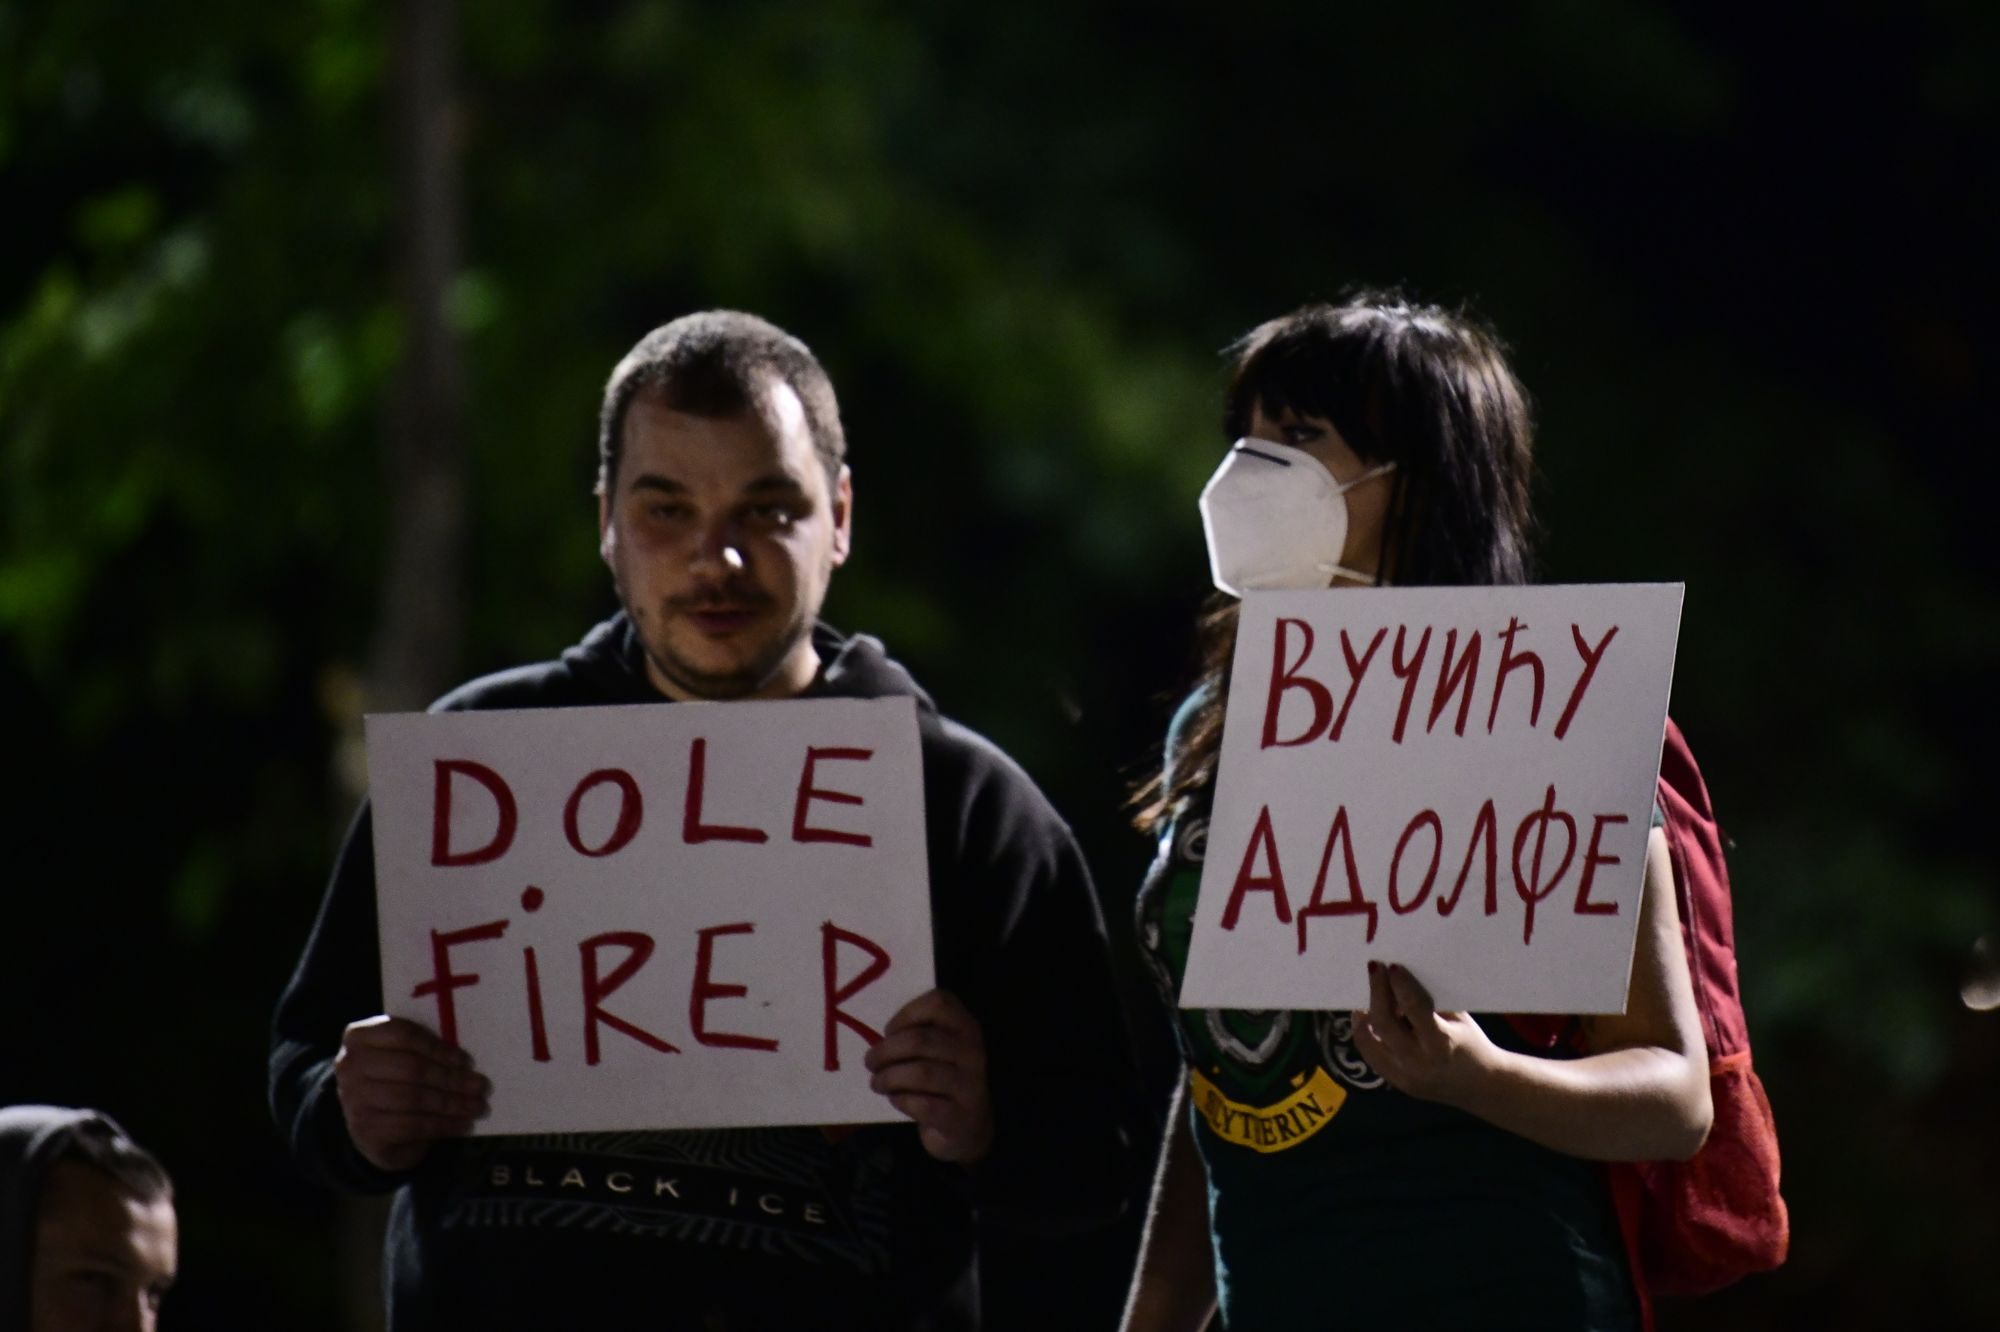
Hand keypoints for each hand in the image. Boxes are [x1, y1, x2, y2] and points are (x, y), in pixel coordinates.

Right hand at [334, 1015, 489, 1171]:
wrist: (370, 1123)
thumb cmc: (394, 1079)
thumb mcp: (402, 1055)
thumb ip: (424, 1048)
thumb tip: (467, 1062)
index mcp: (358, 1037)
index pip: (403, 1035)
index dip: (438, 1048)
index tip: (466, 1060)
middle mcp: (349, 1066)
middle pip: (411, 1068)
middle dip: (451, 1078)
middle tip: (481, 1086)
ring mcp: (353, 1099)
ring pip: (413, 1098)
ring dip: (452, 1103)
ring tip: (478, 1105)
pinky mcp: (364, 1129)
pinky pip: (411, 1126)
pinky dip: (442, 1125)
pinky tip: (462, 1124)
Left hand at [863, 989, 993, 1163]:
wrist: (968, 1127)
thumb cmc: (943, 1080)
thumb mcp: (940, 1050)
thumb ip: (918, 1034)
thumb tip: (879, 1037)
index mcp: (966, 1027)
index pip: (938, 1003)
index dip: (906, 1013)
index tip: (889, 1031)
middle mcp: (973, 1052)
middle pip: (920, 1039)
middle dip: (886, 1051)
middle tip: (870, 1062)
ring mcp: (970, 1086)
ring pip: (920, 1073)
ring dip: (889, 1077)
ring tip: (877, 1083)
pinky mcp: (960, 1117)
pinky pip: (923, 1105)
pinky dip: (901, 1100)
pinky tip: (895, 1099)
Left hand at [1350, 962, 1497, 1108]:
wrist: (1482, 1087)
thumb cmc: (1471, 1044)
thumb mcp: (1458, 1019)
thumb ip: (1429, 1001)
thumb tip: (1399, 975)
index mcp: (1442, 1043)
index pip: (1414, 1009)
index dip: (1400, 984)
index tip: (1392, 966)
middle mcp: (1419, 1062)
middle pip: (1383, 1024)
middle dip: (1376, 992)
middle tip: (1375, 969)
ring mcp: (1404, 1076)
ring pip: (1366, 1041)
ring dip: (1363, 1015)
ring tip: (1366, 996)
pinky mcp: (1396, 1082)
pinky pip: (1370, 1054)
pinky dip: (1366, 1033)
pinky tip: (1368, 1018)